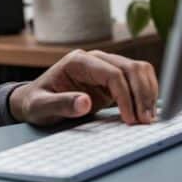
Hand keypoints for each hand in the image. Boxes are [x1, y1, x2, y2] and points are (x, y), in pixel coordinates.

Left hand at [9, 50, 158, 125]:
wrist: (33, 101)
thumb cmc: (36, 103)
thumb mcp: (41, 107)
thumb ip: (61, 104)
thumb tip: (84, 102)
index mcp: (78, 62)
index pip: (113, 73)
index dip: (125, 96)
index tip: (130, 119)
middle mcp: (95, 60)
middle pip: (131, 68)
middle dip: (142, 94)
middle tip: (145, 121)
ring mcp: (105, 67)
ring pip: (139, 71)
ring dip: (148, 93)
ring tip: (148, 119)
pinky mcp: (112, 80)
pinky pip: (137, 81)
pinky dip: (146, 94)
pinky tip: (146, 112)